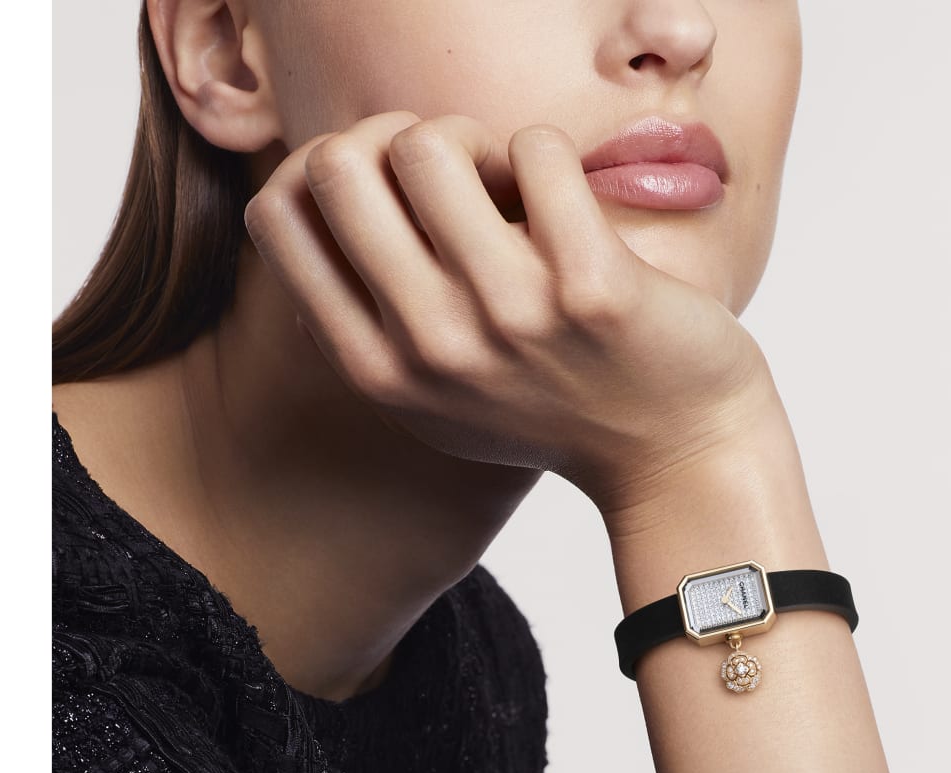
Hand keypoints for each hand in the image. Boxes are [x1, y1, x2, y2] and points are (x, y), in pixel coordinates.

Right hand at [243, 111, 774, 525]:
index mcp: (376, 372)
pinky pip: (537, 149)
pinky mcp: (589, 288)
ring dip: (477, 142)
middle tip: (459, 178)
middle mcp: (428, 350)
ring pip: (429, 144)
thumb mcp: (435, 399)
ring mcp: (507, 320)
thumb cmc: (551, 407)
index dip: (326, 169)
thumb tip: (305, 199)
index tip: (388, 192)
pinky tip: (570, 208)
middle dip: (396, 139)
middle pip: (339, 162)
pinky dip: (550, 158)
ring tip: (514, 188)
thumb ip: (364, 324)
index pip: (277, 216)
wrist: (673, 454)